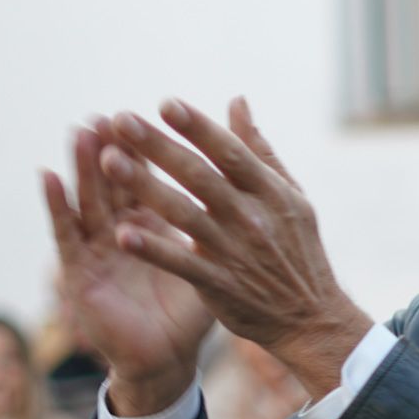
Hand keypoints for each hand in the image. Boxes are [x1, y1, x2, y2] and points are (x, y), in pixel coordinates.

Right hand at [44, 124, 214, 414]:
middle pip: (118, 182)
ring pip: (91, 199)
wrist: (168, 358)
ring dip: (86, 165)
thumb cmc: (191, 307)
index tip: (159, 112)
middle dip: (116, 148)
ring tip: (83, 131)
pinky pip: (66, 235)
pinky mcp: (79, 272)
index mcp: (157, 225)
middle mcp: (123, 230)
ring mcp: (98, 249)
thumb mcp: (212, 257)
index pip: (154, 178)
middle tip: (113, 113)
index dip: (155, 148)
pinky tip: (49, 177)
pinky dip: (58, 206)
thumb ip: (223, 216)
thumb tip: (240, 181)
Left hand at [91, 97, 372, 399]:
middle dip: (159, 146)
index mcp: (271, 192)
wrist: (311, 317)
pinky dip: (153, 249)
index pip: (231, 152)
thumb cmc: (297, 250)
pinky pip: (181, 263)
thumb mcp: (290, 196)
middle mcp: (253, 217)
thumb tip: (237, 102)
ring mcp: (235, 251)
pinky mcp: (220, 284)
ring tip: (107, 162)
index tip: (166, 104)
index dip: (198, 128)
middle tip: (120, 119)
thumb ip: (259, 151)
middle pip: (199, 176)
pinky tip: (122, 234)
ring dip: (144, 187)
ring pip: (183, 214)